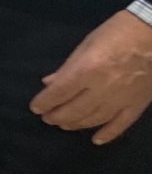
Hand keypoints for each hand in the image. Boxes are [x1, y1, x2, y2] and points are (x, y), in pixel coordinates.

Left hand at [31, 11, 151, 144]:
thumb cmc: (117, 33)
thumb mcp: (86, 44)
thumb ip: (68, 67)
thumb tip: (49, 83)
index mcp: (87, 69)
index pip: (59, 92)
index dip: (44, 102)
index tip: (35, 108)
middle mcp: (103, 88)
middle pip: (75, 109)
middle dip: (57, 116)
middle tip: (47, 118)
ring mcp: (122, 99)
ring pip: (95, 119)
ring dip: (76, 124)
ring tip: (64, 125)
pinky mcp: (138, 105)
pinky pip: (121, 124)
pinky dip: (108, 134)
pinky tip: (96, 140)